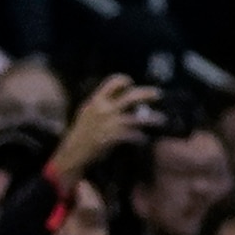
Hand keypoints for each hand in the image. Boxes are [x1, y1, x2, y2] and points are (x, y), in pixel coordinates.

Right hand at [46, 73, 161, 190]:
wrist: (73, 153)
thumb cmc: (82, 133)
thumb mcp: (87, 113)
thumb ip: (102, 103)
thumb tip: (121, 95)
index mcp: (96, 101)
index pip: (113, 82)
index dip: (125, 80)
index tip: (132, 84)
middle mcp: (104, 109)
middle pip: (132, 96)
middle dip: (148, 93)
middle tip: (158, 94)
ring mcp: (111, 123)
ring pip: (139, 118)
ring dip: (153, 118)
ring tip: (161, 119)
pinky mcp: (115, 137)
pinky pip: (135, 135)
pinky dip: (141, 137)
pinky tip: (144, 138)